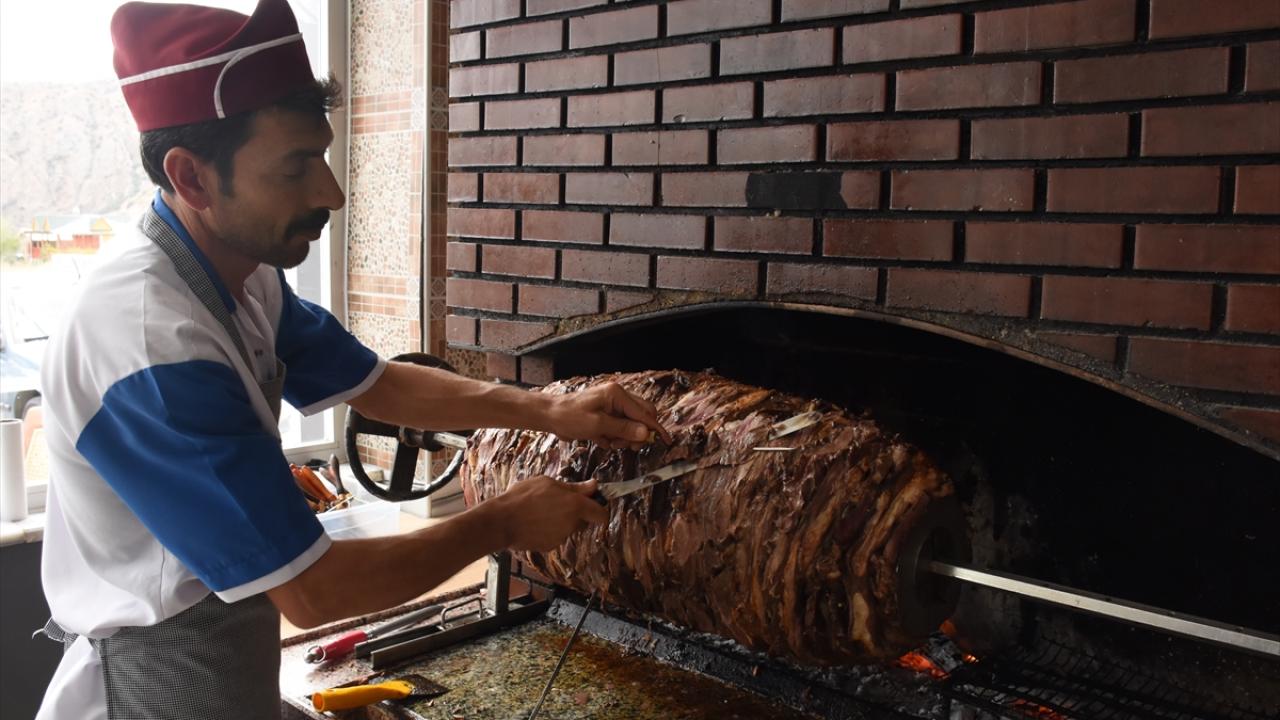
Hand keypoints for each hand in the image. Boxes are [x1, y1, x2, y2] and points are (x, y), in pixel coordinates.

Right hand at [494, 476, 607, 551]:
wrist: (502, 521)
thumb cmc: (523, 496)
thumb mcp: (548, 483)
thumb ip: (574, 487)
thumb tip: (593, 485)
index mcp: (575, 505)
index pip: (601, 514)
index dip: (599, 509)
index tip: (593, 504)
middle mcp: (572, 523)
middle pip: (584, 521)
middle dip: (577, 514)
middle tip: (558, 503)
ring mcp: (562, 537)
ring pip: (569, 528)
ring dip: (561, 521)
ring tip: (541, 512)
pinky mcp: (551, 546)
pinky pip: (555, 536)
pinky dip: (549, 531)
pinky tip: (535, 523)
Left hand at [546, 381, 671, 449]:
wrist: (549, 416)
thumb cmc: (569, 417)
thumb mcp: (597, 425)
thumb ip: (623, 428)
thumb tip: (646, 433)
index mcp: (617, 394)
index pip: (644, 413)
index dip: (656, 428)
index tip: (666, 441)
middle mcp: (618, 397)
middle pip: (642, 416)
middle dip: (638, 433)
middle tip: (627, 446)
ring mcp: (612, 405)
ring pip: (631, 423)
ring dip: (625, 437)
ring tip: (609, 442)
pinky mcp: (606, 414)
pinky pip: (620, 426)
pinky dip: (615, 436)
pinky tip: (602, 440)